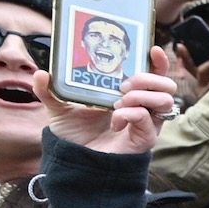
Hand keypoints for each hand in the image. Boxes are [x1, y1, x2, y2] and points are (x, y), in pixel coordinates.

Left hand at [37, 48, 173, 154]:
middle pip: (166, 84)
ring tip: (119, 102)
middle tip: (124, 85)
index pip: (154, 73)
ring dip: (142, 95)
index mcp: (129, 92)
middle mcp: (143, 106)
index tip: (152, 50)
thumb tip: (42, 73)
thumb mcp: (59, 106)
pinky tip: (115, 119)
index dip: (158, 61)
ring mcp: (147, 122)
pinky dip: (131, 114)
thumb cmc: (74, 132)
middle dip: (148, 79)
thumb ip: (50, 89)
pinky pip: (148, 118)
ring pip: (166, 100)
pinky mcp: (146, 137)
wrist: (74, 158)